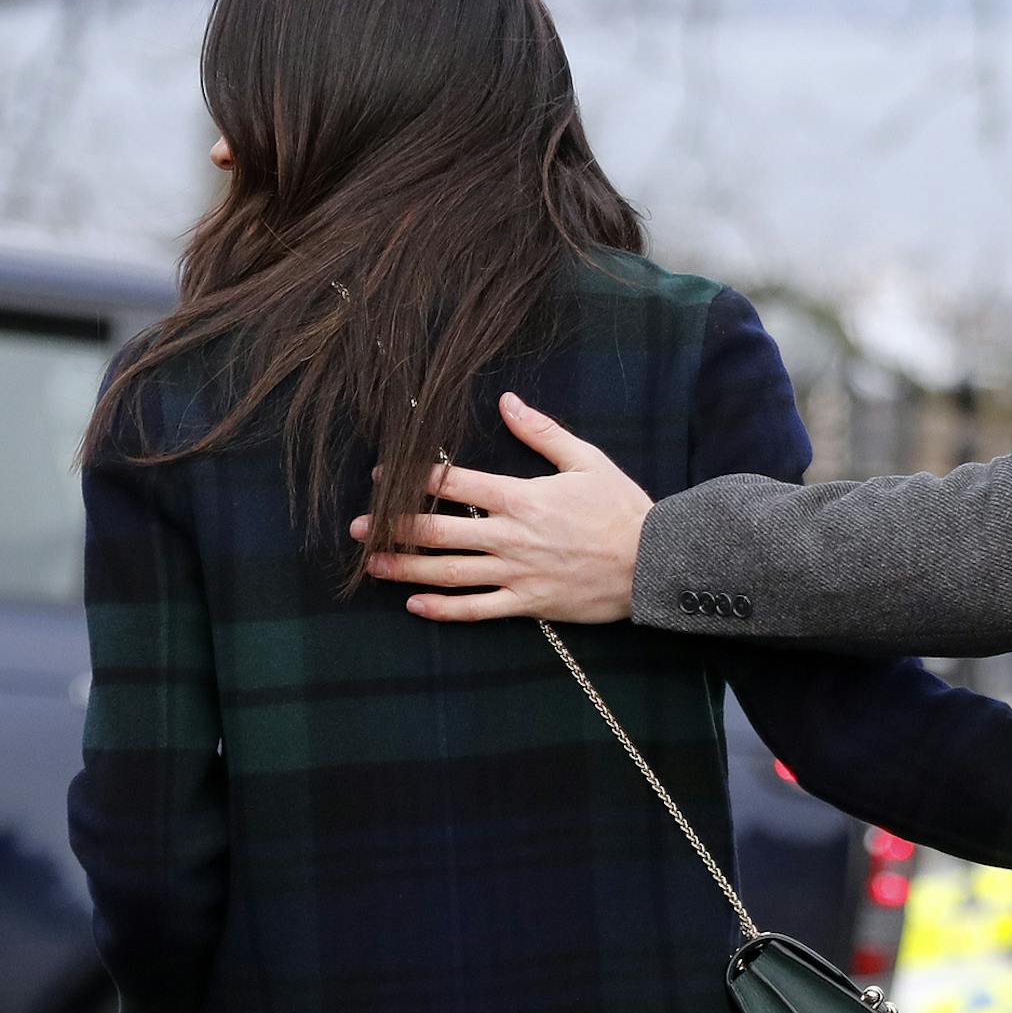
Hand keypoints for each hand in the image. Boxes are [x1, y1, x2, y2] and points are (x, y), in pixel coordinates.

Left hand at [353, 394, 651, 623]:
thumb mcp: (587, 460)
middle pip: (439, 531)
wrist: (653, 563)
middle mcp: (511, 536)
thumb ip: (542, 432)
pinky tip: (416, 606)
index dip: (414, 478)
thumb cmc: (622, 509)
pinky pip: (478, 610)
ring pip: (450, 573)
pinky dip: (444, 610)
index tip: (384, 477)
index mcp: (522, 497)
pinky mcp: (529, 603)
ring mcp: (517, 573)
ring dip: (406, 570)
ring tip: (372, 566)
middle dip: (394, 529)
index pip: (455, 483)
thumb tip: (506, 402)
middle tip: (357, 528)